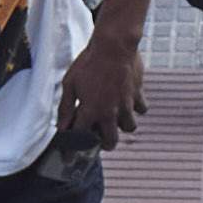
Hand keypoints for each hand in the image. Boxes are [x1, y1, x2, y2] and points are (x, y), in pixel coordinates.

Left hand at [54, 27, 147, 145]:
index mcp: (90, 111)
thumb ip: (65, 107)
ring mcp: (126, 105)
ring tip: (115, 117)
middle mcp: (109, 112)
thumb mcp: (69, 84)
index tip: (69, 157)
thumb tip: (61, 126)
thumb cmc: (88, 62)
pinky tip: (128, 100)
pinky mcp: (137, 94)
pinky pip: (141, 109)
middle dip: (104, 144)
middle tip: (100, 139)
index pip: (80, 137)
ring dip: (121, 126)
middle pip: (110, 141)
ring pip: (129, 128)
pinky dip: (136, 108)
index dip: (72, 149)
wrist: (114, 46)